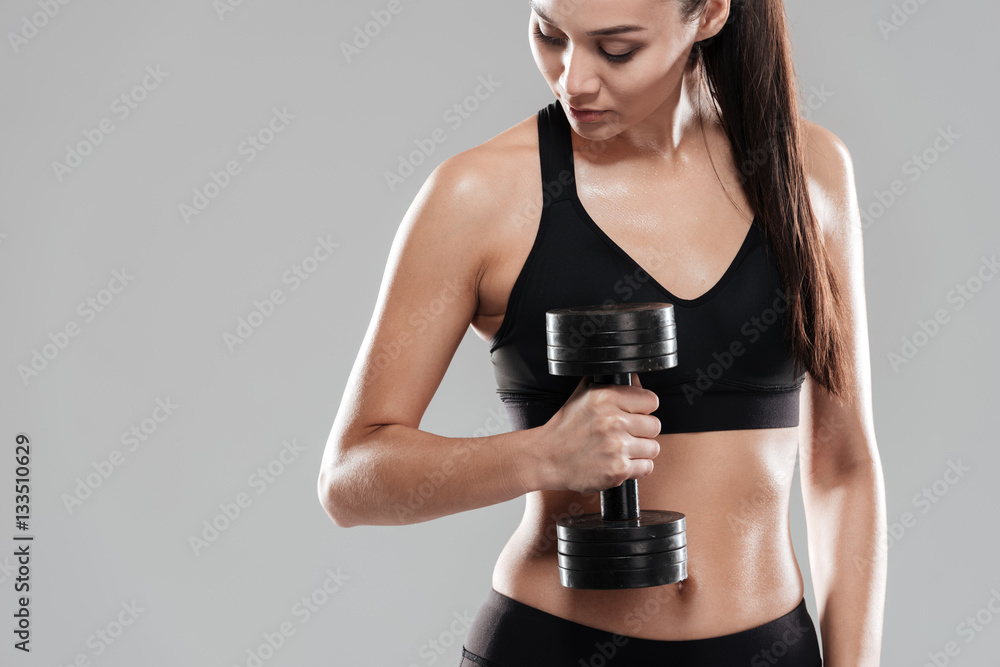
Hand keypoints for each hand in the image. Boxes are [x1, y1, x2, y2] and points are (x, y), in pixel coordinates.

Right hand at [539, 373, 660, 492]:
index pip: (651, 400)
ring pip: (653, 448)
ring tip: (621, 449)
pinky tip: (619, 461)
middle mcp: (613, 421)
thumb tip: (635, 379)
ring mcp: (617, 447)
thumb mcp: (582, 395)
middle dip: (642, 431)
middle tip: (625, 434)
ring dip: (640, 450)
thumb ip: (609, 385)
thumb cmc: (564, 428)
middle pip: (655, 425)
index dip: (643, 408)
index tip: (634, 414)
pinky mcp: (618, 470)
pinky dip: (636, 467)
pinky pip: (646, 467)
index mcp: (606, 398)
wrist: (546, 458)